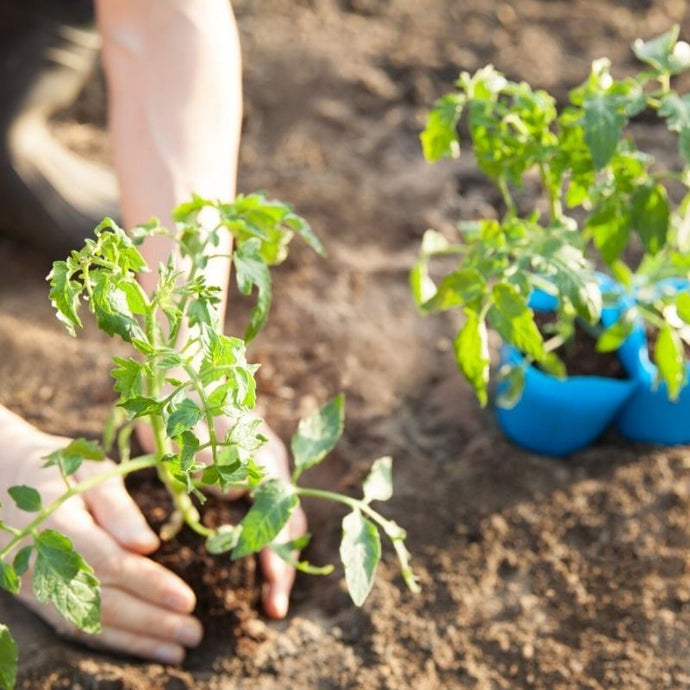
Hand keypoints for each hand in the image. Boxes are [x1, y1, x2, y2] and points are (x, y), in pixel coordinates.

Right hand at [0, 407, 201, 664]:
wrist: (4, 478)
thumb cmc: (63, 470)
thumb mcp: (93, 473)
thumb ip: (119, 509)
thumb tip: (148, 545)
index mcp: (59, 525)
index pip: (112, 563)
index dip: (151, 584)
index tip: (188, 600)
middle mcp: (43, 563)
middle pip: (103, 601)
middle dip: (152, 621)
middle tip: (194, 634)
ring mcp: (35, 585)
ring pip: (89, 622)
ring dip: (135, 640)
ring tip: (177, 651)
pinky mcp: (35, 597)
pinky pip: (74, 625)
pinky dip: (111, 639)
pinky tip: (142, 646)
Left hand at [136, 412, 306, 618]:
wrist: (182, 372)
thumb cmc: (183, 400)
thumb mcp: (191, 429)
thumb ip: (214, 461)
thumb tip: (236, 495)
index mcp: (262, 454)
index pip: (280, 510)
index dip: (278, 548)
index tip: (273, 581)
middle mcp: (271, 463)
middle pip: (288, 519)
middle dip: (284, 563)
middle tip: (275, 607)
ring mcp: (264, 467)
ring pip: (281, 517)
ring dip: (278, 556)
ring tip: (271, 597)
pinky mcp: (251, 471)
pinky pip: (267, 510)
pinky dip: (266, 539)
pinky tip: (262, 562)